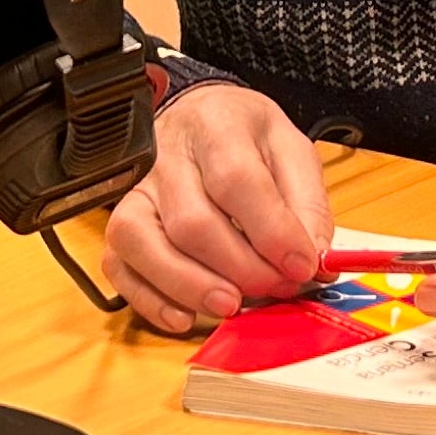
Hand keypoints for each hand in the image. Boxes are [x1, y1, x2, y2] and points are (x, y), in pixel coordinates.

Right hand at [103, 82, 330, 329]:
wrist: (200, 118)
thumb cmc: (246, 138)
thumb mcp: (291, 149)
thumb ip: (307, 203)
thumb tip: (315, 259)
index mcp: (217, 125)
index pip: (236, 180)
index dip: (271, 231)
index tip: (301, 265)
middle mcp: (167, 156)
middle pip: (192, 222)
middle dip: (241, 268)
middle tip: (278, 287)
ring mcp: (137, 191)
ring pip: (144, 244)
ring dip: (191, 287)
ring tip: (232, 306)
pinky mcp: (121, 224)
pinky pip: (120, 266)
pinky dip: (150, 299)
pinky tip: (185, 316)